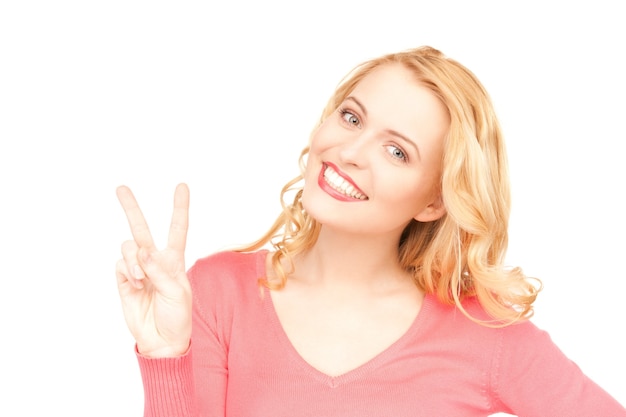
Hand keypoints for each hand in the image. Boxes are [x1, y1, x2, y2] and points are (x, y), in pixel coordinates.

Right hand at [115, 183, 191, 357]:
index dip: (179, 208)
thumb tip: (142, 251)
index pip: (178, 229)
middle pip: (141, 229)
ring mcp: (137, 269)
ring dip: (134, 260)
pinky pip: (119, 265)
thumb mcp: (177, 293)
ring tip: (141, 279)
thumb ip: (160, 271)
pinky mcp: (123, 280)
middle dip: (131, 208)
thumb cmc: (177, 316)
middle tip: (121, 188)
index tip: (182, 186)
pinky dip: (127, 272)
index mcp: (174, 260)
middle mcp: (155, 260)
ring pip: (129, 248)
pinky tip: (134, 285)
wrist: (161, 340)